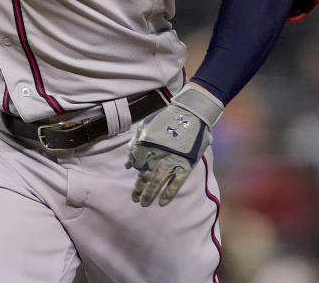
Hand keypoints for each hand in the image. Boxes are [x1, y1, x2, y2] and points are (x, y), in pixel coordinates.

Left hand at [126, 84, 222, 206]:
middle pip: (144, 176)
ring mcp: (172, 161)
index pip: (136, 162)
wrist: (192, 114)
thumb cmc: (167, 119)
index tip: (136, 174)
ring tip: (144, 204)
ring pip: (157, 182)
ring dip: (149, 194)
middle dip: (139, 189)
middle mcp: (157, 154)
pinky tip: (162, 203)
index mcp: (147, 143)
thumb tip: (127, 165)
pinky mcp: (186, 165)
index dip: (135, 169)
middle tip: (135, 199)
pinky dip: (169, 194)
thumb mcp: (146, 126)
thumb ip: (134, 144)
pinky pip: (176, 184)